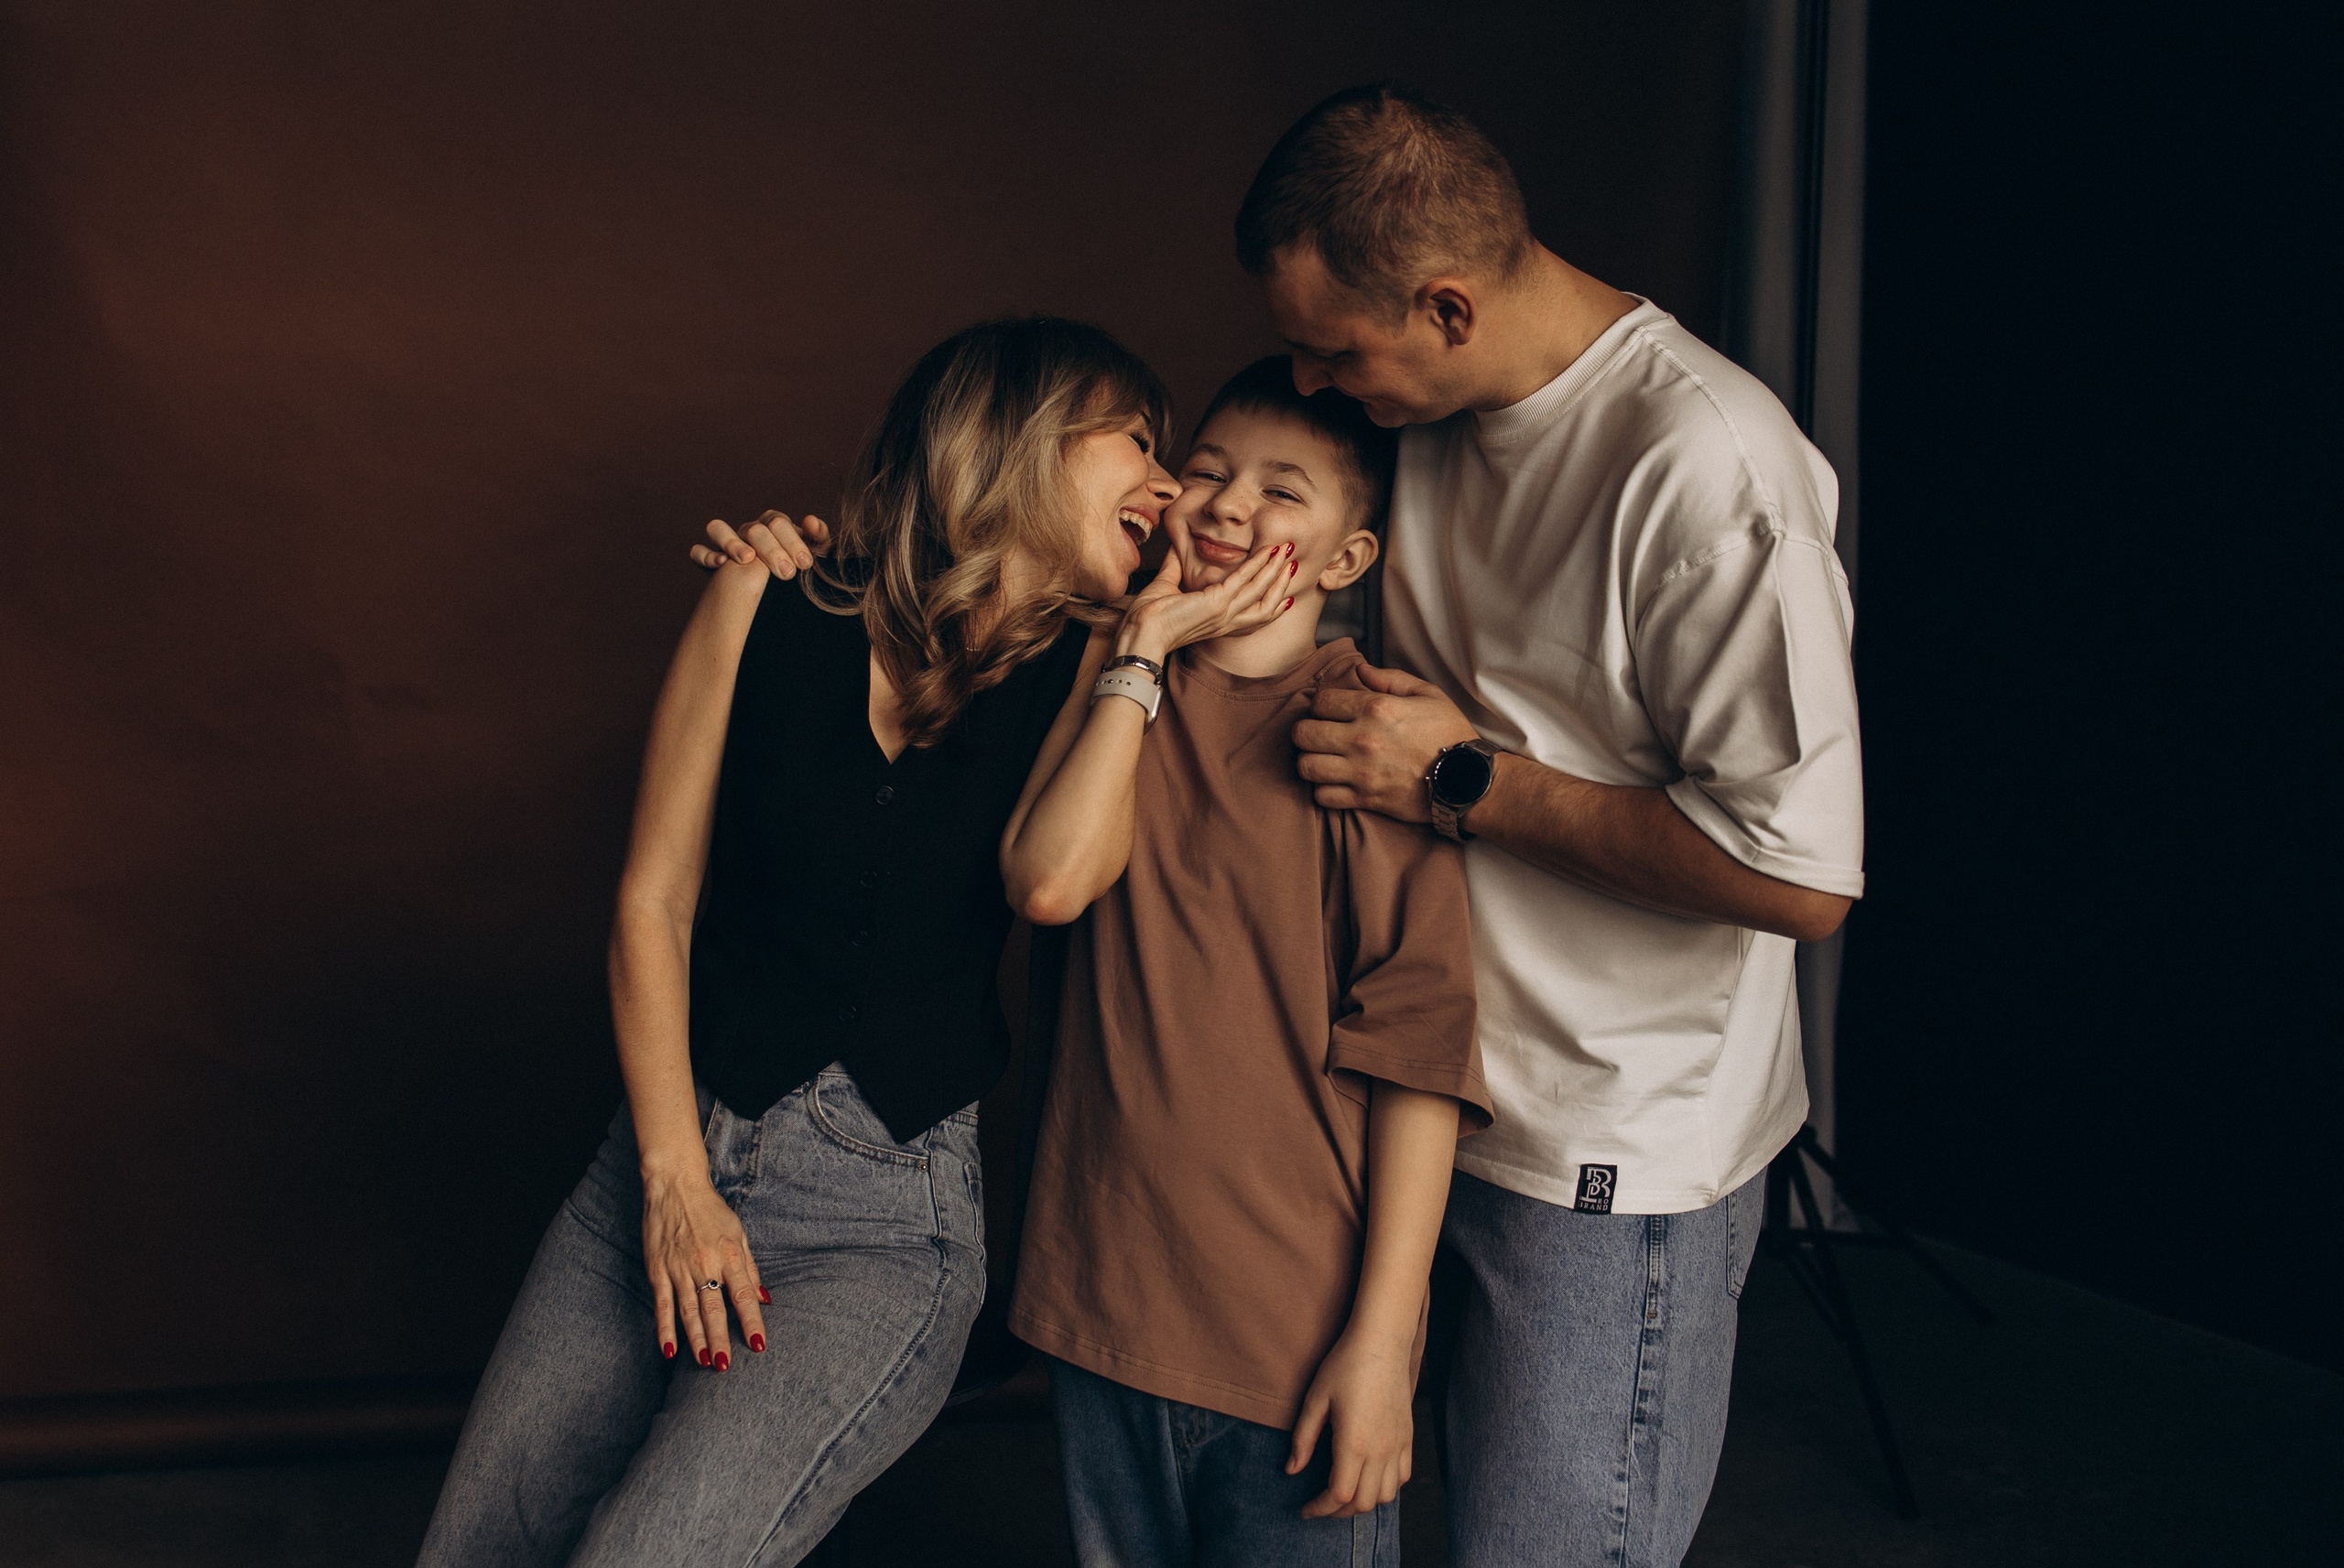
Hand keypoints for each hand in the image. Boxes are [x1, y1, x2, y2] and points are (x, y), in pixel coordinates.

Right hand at [641, 1170, 767, 1370]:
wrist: (675, 1186)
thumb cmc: (710, 1210)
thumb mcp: (738, 1234)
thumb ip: (750, 1268)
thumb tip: (764, 1298)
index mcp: (729, 1254)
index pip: (743, 1295)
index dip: (752, 1321)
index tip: (758, 1345)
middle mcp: (704, 1263)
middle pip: (714, 1309)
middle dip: (721, 1339)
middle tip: (725, 1366)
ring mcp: (678, 1268)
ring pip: (688, 1312)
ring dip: (697, 1340)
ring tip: (705, 1363)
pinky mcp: (658, 1270)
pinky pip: (663, 1305)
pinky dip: (665, 1329)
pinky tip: (669, 1350)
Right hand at [688, 510, 831, 579]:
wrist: (778, 598)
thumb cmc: (796, 569)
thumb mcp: (811, 556)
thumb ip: (818, 538)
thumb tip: (810, 521)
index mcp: (772, 526)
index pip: (779, 522)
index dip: (792, 541)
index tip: (804, 564)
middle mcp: (748, 531)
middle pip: (755, 529)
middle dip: (772, 550)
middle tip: (787, 574)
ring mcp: (727, 543)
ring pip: (718, 528)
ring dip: (732, 542)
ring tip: (748, 560)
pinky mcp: (710, 560)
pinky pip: (698, 551)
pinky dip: (707, 554)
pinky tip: (722, 564)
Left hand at [1116, 539, 1297, 663]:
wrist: (1140, 632)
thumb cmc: (1147, 618)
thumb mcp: (1167, 586)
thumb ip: (1175, 567)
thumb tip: (1175, 548)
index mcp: (1216, 622)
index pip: (1253, 617)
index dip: (1272, 605)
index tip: (1286, 595)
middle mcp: (1225, 622)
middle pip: (1266, 606)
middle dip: (1281, 583)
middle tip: (1292, 561)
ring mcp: (1224, 614)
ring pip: (1262, 592)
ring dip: (1276, 570)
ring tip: (1287, 551)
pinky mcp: (1218, 603)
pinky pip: (1246, 580)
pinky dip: (1259, 564)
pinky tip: (1268, 552)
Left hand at [1288, 1330, 1415, 1519]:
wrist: (1382, 1343)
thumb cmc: (1344, 1366)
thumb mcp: (1315, 1399)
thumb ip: (1303, 1439)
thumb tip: (1292, 1470)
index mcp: (1353, 1444)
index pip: (1339, 1495)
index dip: (1320, 1509)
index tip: (1305, 1509)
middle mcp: (1380, 1450)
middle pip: (1363, 1503)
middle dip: (1338, 1511)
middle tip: (1320, 1504)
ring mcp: (1397, 1445)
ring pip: (1387, 1496)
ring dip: (1364, 1501)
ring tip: (1344, 1493)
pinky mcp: (1407, 1437)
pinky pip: (1402, 1476)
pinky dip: (1386, 1487)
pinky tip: (1370, 1477)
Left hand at [1291, 665, 1479, 820]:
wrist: (1467, 780)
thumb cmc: (1449, 734)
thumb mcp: (1427, 694)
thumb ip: (1390, 678)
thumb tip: (1360, 669)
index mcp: (1376, 708)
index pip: (1320, 701)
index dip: (1321, 705)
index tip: (1330, 711)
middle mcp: (1362, 739)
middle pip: (1303, 734)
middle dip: (1306, 732)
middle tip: (1319, 735)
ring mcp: (1361, 771)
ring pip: (1306, 767)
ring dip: (1310, 761)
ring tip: (1323, 759)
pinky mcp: (1365, 799)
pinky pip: (1323, 797)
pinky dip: (1324, 790)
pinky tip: (1335, 782)